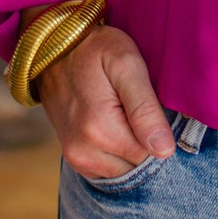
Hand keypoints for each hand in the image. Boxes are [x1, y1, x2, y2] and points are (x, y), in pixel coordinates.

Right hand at [33, 21, 175, 178]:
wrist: (53, 48)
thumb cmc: (95, 50)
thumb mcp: (126, 65)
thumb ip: (145, 109)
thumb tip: (164, 150)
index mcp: (100, 129)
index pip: (151, 153)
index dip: (158, 129)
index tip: (149, 104)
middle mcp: (84, 151)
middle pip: (137, 163)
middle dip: (143, 139)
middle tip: (133, 105)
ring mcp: (75, 158)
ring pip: (124, 169)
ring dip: (130, 146)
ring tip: (122, 112)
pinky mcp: (73, 158)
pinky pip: (108, 170)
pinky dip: (117, 153)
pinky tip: (113, 124)